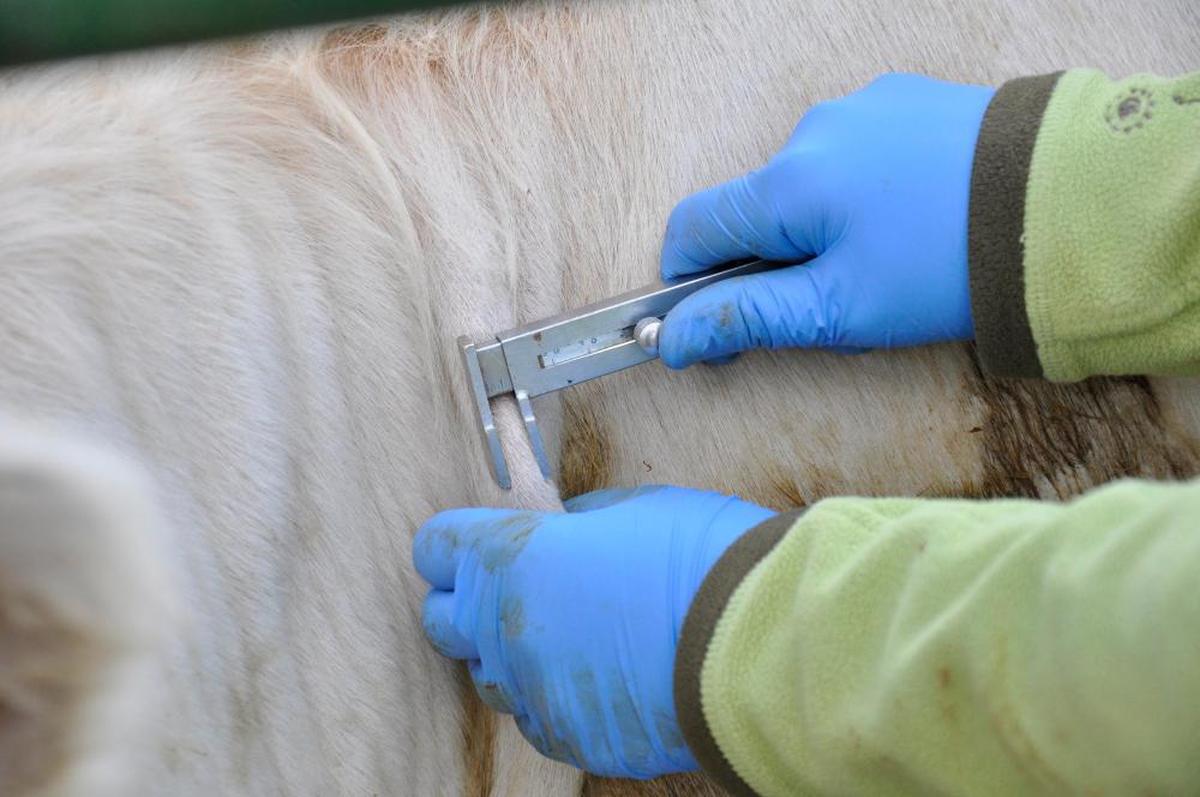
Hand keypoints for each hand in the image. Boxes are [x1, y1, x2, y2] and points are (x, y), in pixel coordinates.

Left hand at [412, 486, 773, 777]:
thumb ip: (578, 522)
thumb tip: (565, 532)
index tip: (473, 543)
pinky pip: (542, 719)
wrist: (762, 644)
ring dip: (513, 656)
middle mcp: (507, 630)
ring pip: (491, 678)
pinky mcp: (573, 740)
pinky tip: (602, 678)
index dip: (454, 543)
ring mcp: (537, 693)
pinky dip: (557, 698)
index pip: (436, 548)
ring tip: (567, 637)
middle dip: (465, 604)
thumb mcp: (634, 507)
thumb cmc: (704, 558)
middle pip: (442, 622)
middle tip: (512, 590)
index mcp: (512, 559)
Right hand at [658, 73, 995, 366]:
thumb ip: (747, 318)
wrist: (1072, 202)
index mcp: (787, 181)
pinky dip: (864, 193)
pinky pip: (857, 153)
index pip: (691, 229)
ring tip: (890, 263)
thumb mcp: (839, 309)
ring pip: (808, 182)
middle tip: (834, 307)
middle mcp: (815, 129)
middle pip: (755, 208)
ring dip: (822, 227)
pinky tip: (915, 221)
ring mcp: (864, 106)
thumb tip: (671, 338)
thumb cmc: (949, 264)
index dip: (688, 285)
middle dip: (774, 262)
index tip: (720, 325)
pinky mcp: (910, 100)